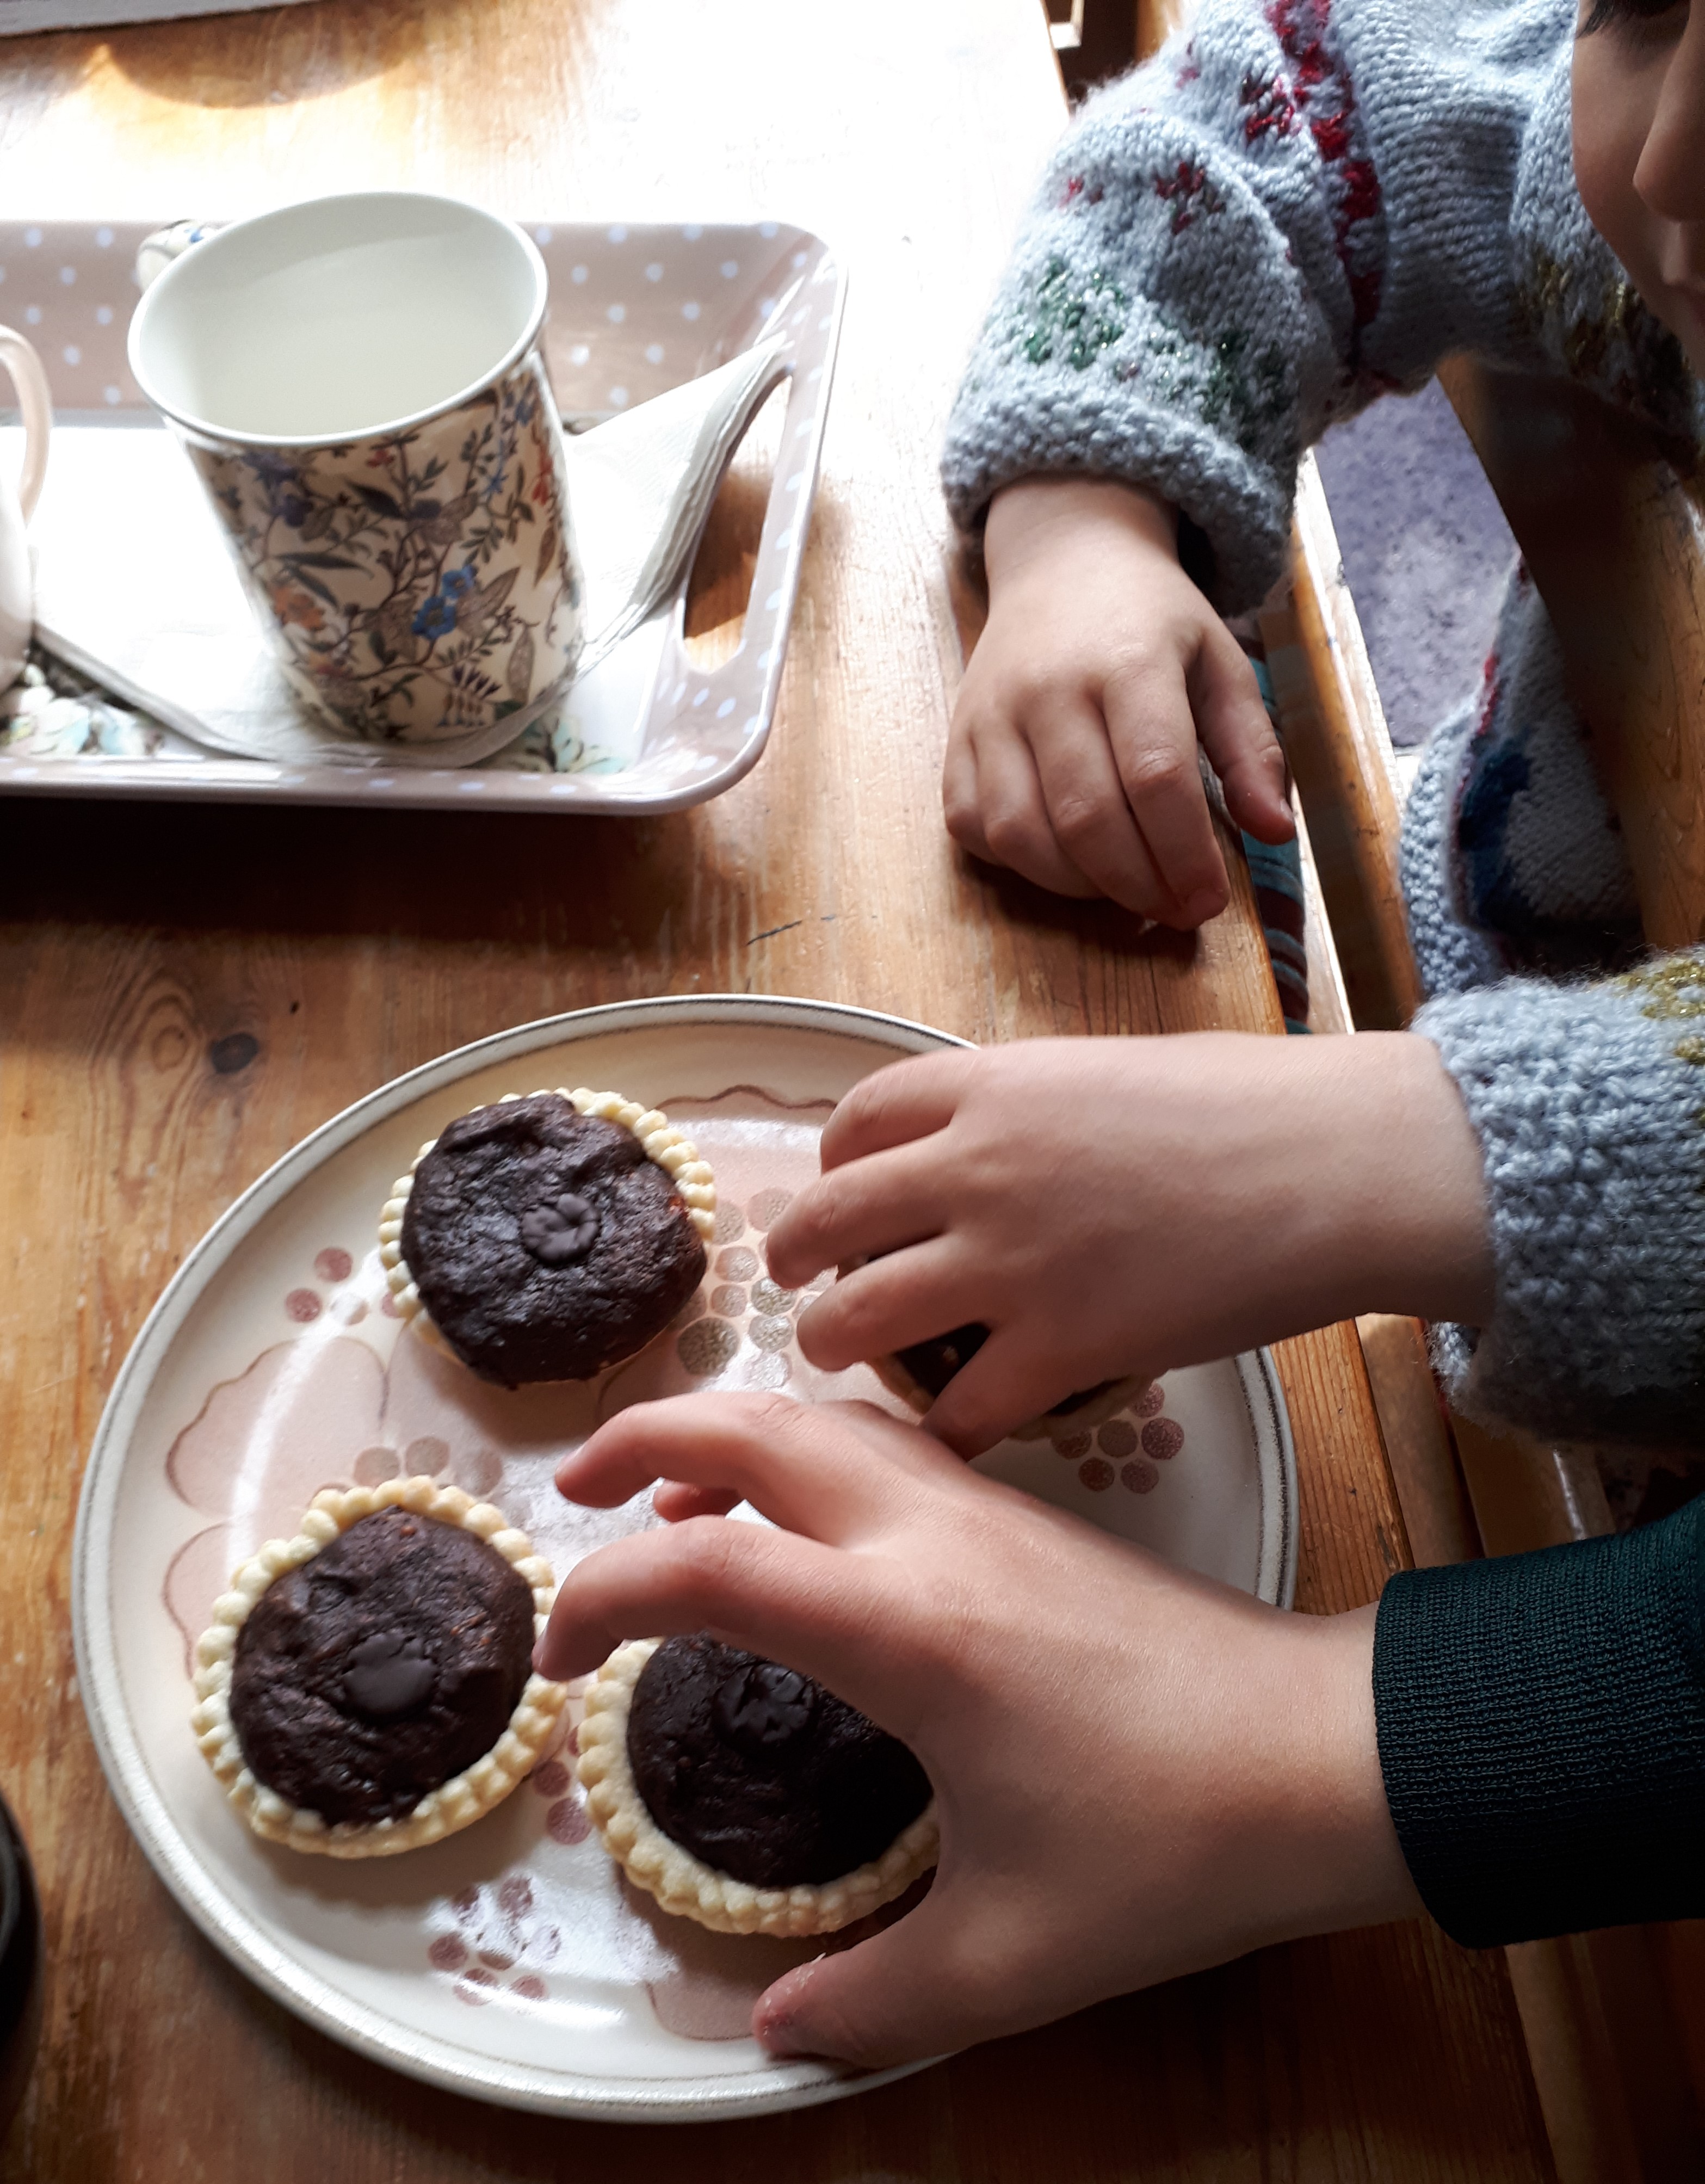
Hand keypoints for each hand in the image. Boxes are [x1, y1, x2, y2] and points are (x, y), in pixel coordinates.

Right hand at [538, 1394, 1421, 2067]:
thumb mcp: (1011, 1954)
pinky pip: (887, 1443)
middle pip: (753, 1424)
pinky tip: (807, 1523)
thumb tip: (778, 2032)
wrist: (1327, 1755)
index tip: (554, 1664)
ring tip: (671, 1499)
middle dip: (643, 1438)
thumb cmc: (1174, 1846)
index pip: (703, 1567)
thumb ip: (876, 1997)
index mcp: (904, 1628)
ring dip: (729, 1432)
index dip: (597, 1601)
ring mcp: (986, 1512)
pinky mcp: (1028, 1517)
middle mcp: (933, 1538)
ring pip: (825, 1417)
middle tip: (571, 1490)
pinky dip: (809, 1452)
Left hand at [766, 1034, 1494, 1452]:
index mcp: (986, 1088)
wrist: (1339, 1160)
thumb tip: (992, 1139)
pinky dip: (943, 1431)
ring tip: (841, 1361)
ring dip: (833, 1347)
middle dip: (793, 1261)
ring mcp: (1008, 1263)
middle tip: (795, 1288)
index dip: (831, 1166)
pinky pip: (959, 1410)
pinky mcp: (1061, 1347)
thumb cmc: (1251, 1102)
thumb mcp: (1108, 1070)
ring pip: (856, 1320)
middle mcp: (972, 1170)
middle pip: (826, 1223)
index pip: (855, 1122)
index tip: (836, 1192)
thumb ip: (1029, 1108)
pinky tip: (949, 1436)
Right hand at [943, 475, 1292, 927]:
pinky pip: (972, 826)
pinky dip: (1017, 862)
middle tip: (1174, 909)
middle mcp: (1050, 687)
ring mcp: (992, 715)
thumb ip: (1250, 749)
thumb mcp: (1220, 663)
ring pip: (1021, 833)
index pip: (1157, 779)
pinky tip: (1063, 860)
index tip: (1209, 903)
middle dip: (1138, 885)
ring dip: (1077, 885)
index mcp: (1130, 660)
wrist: (1064, 558)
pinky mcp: (957, 739)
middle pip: (1088, 818)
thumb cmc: (1152, 622)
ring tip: (1122, 888)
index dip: (1185, 856)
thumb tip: (1275, 832)